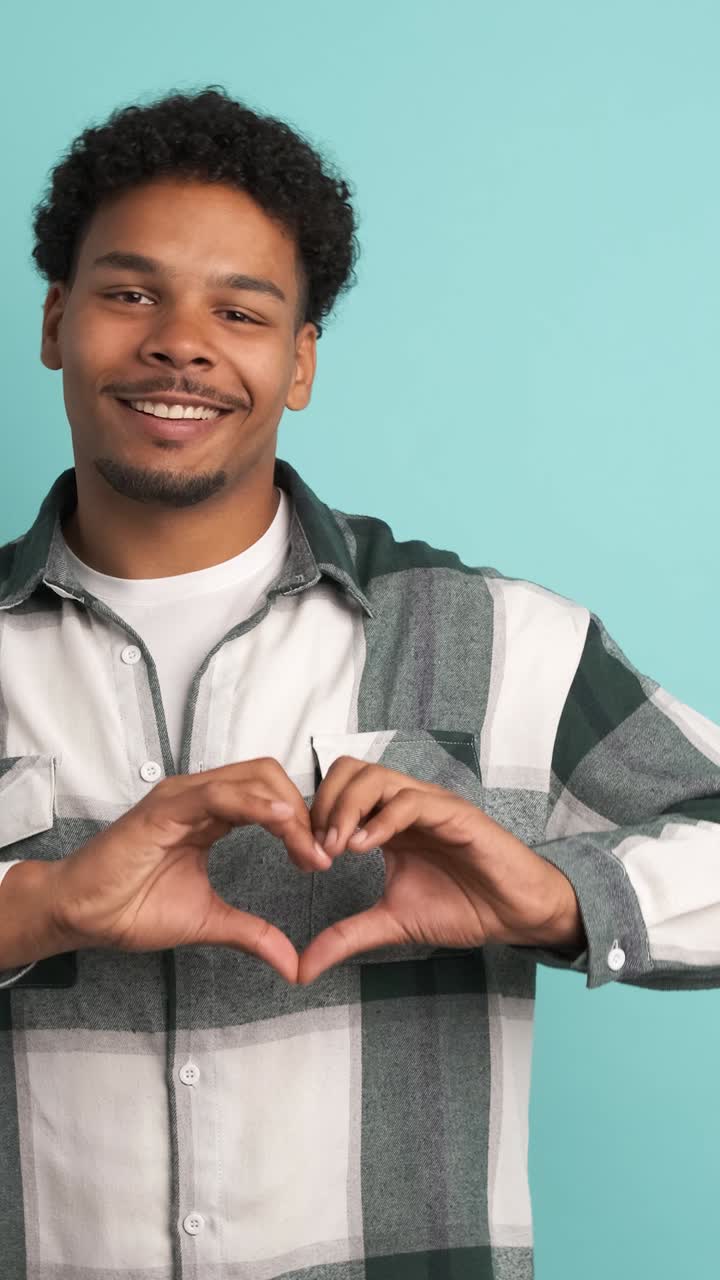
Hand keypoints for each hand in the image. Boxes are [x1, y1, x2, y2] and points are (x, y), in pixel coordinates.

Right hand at [48, 760, 329, 982]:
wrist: (82, 915)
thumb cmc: (131, 909)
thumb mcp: (208, 921)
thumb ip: (252, 933)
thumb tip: (292, 963)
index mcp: (210, 815)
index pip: (270, 798)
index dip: (303, 823)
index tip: (321, 861)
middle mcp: (199, 797)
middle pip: (270, 777)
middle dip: (305, 811)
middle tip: (321, 854)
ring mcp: (182, 798)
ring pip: (252, 778)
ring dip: (290, 810)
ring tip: (309, 848)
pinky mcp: (165, 808)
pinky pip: (219, 793)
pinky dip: (255, 804)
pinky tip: (281, 822)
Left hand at [299, 756, 583, 982]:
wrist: (516, 915)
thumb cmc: (462, 906)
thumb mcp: (392, 923)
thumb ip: (346, 936)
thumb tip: (302, 968)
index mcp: (387, 821)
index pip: (338, 789)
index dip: (313, 817)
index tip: (305, 859)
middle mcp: (405, 804)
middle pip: (349, 770)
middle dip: (324, 805)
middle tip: (318, 849)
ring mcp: (430, 805)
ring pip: (376, 777)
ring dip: (347, 809)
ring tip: (337, 849)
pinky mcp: (455, 814)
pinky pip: (411, 801)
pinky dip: (381, 819)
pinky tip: (364, 848)